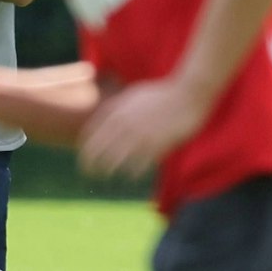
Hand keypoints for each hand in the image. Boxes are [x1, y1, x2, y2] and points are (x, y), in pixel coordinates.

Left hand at [79, 77, 211, 178]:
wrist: (188, 95)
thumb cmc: (162, 93)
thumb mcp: (133, 95)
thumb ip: (116, 107)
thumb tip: (104, 119)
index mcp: (116, 113)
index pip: (89, 136)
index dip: (83, 150)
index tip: (84, 158)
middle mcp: (124, 126)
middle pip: (97, 152)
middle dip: (89, 165)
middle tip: (89, 173)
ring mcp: (140, 137)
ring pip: (114, 162)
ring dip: (109, 171)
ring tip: (107, 177)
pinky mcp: (156, 147)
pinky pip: (137, 166)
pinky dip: (132, 173)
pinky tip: (132, 175)